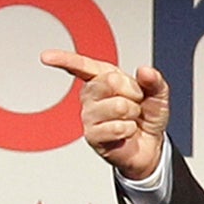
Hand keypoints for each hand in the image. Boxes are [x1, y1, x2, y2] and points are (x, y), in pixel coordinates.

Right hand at [40, 49, 168, 179]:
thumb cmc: (147, 116)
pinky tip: (126, 132)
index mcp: (102, 78)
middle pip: (110, 82)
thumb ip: (154, 80)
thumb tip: (145, 70)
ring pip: (117, 106)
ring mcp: (89, 116)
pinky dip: (129, 129)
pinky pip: (116, 127)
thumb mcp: (157, 94)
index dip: (64, 60)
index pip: (81, 66)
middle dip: (133, 93)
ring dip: (133, 114)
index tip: (46, 57)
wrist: (150, 145)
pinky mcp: (92, 136)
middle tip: (135, 103)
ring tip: (130, 119)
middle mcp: (90, 95)